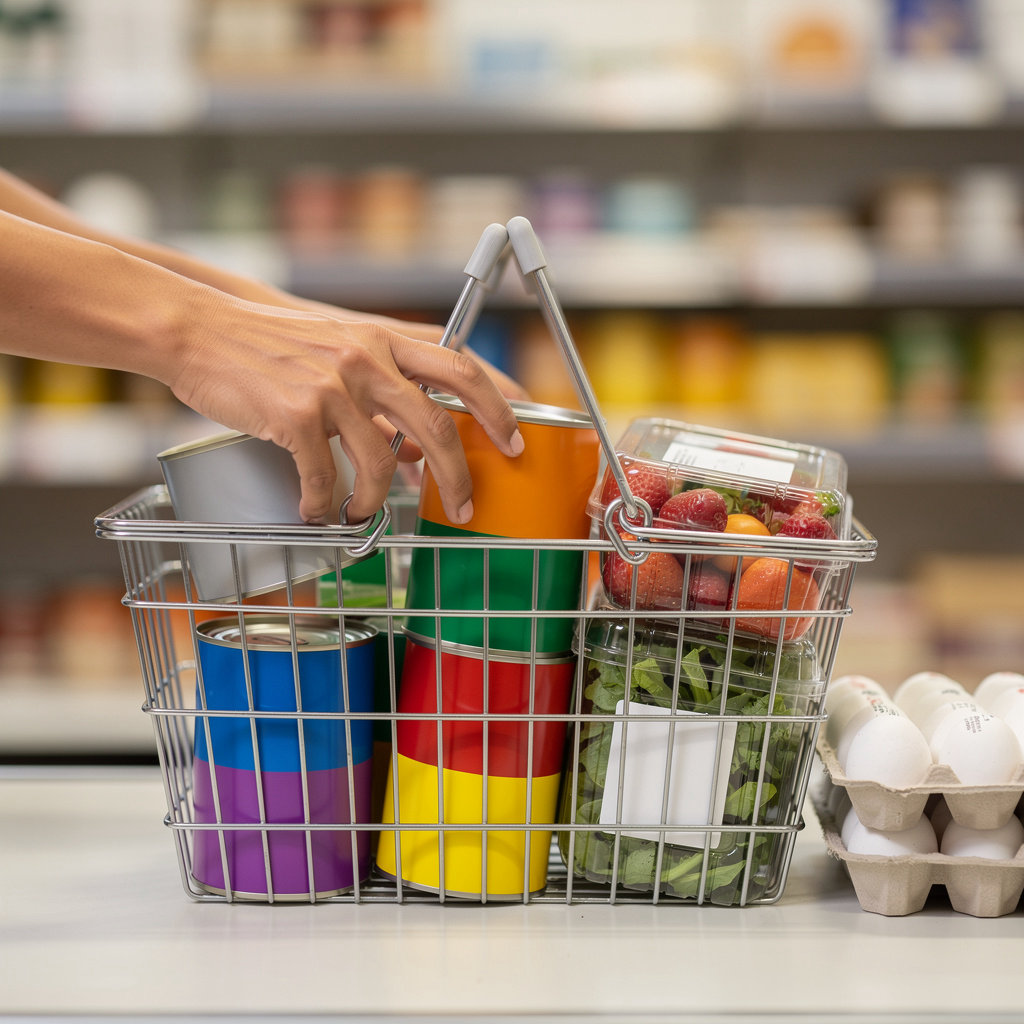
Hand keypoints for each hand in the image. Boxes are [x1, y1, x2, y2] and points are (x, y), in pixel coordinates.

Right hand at [170, 291, 523, 523]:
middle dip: (458, 477)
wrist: (200, 330)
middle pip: (438, 427)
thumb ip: (379, 390)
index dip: (498, 409)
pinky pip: (325, 478)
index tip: (515, 443)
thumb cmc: (268, 345)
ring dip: (376, 503)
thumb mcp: (336, 349)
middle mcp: (366, 358)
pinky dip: (323, 504)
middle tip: (464, 508)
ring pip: (380, 464)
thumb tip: (408, 451)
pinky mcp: (296, 413)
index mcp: (382, 340)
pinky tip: (315, 510)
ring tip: (358, 515)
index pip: (460, 371)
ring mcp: (333, 385)